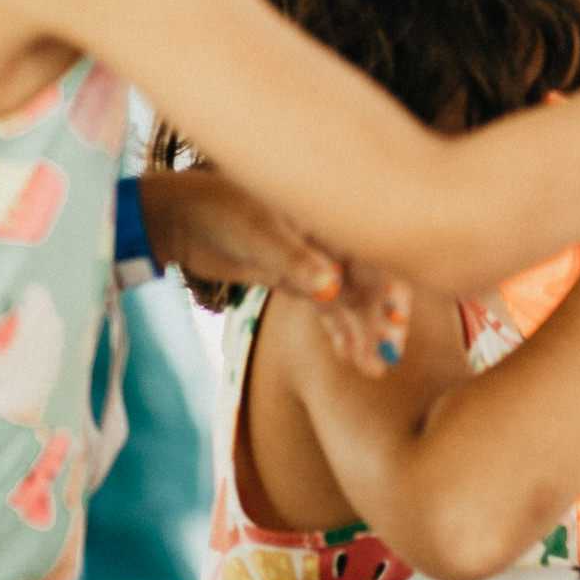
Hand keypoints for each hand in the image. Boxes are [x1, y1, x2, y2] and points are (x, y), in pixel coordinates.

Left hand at [139, 166, 413, 371]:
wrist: (183, 217)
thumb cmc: (221, 211)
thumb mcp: (258, 234)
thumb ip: (295, 261)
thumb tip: (332, 291)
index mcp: (332, 211)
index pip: (374, 250)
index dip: (389, 285)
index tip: (396, 320)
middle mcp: (332, 234)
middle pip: (368, 280)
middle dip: (379, 318)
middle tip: (388, 356)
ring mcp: (317, 258)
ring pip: (349, 300)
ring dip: (362, 333)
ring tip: (374, 369)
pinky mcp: (299, 278)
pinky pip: (328, 308)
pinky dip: (339, 331)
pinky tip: (352, 357)